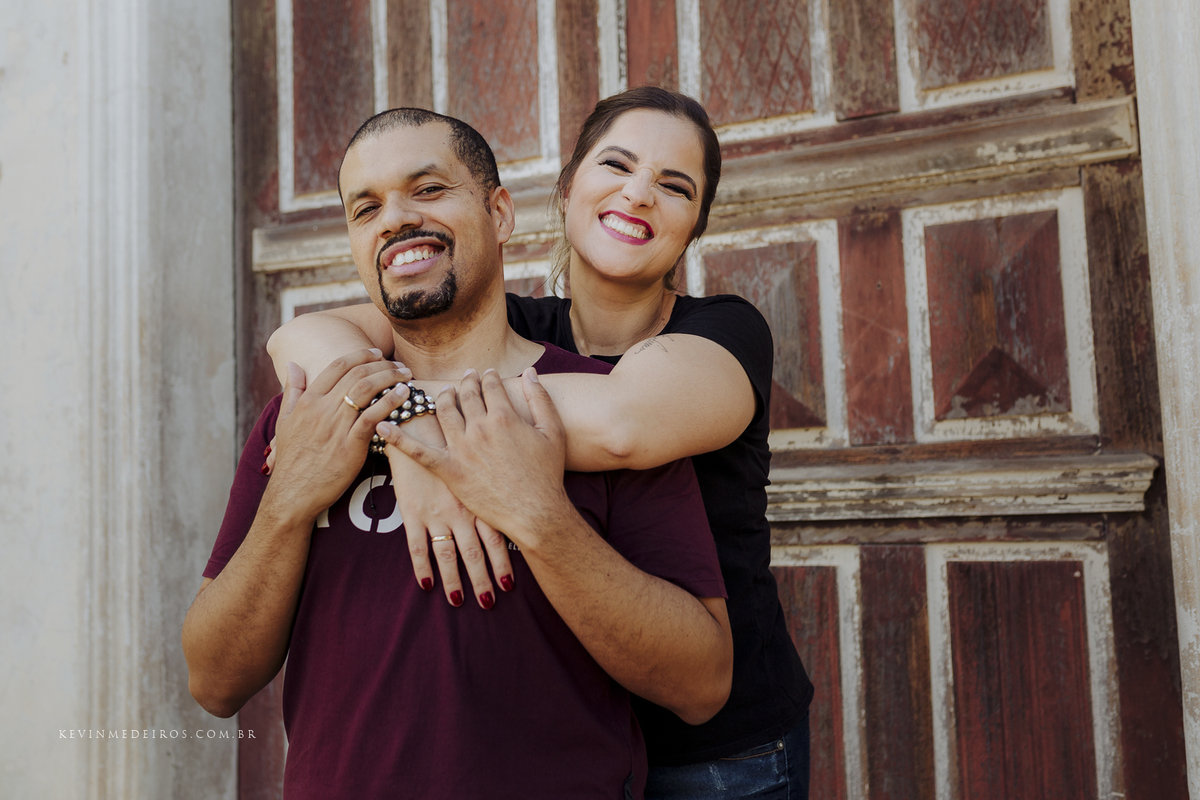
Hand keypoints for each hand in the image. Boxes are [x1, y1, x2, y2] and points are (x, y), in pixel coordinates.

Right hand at [267, 349, 410, 518]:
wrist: (292, 494)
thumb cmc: (291, 460)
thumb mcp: (284, 422)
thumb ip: (292, 391)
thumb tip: (292, 364)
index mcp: (308, 401)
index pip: (337, 366)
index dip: (360, 355)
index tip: (377, 353)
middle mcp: (322, 409)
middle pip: (357, 374)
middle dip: (382, 365)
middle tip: (399, 365)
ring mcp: (336, 427)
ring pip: (366, 390)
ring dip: (390, 378)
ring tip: (406, 376)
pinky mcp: (350, 446)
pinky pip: (373, 416)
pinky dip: (390, 402)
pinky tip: (404, 395)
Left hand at [375, 367, 569, 549]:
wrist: (535, 512)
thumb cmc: (547, 474)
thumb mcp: (553, 432)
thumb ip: (540, 399)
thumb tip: (531, 372)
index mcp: (505, 416)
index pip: (490, 386)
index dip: (488, 377)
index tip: (487, 373)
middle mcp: (480, 428)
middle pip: (466, 396)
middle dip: (465, 382)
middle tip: (465, 377)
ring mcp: (462, 449)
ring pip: (444, 413)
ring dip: (441, 398)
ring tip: (442, 393)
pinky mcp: (450, 470)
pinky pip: (419, 452)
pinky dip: (398, 438)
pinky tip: (382, 425)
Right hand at [385, 441, 514, 608]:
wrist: (421, 426)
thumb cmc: (456, 442)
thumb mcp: (480, 461)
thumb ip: (494, 484)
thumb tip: (516, 508)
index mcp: (479, 498)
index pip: (495, 537)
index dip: (502, 562)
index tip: (510, 585)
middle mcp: (460, 509)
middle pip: (475, 552)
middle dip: (482, 579)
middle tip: (490, 601)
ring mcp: (436, 513)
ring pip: (447, 554)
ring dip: (453, 579)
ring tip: (458, 600)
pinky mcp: (412, 513)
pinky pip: (417, 547)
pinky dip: (422, 569)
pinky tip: (427, 585)